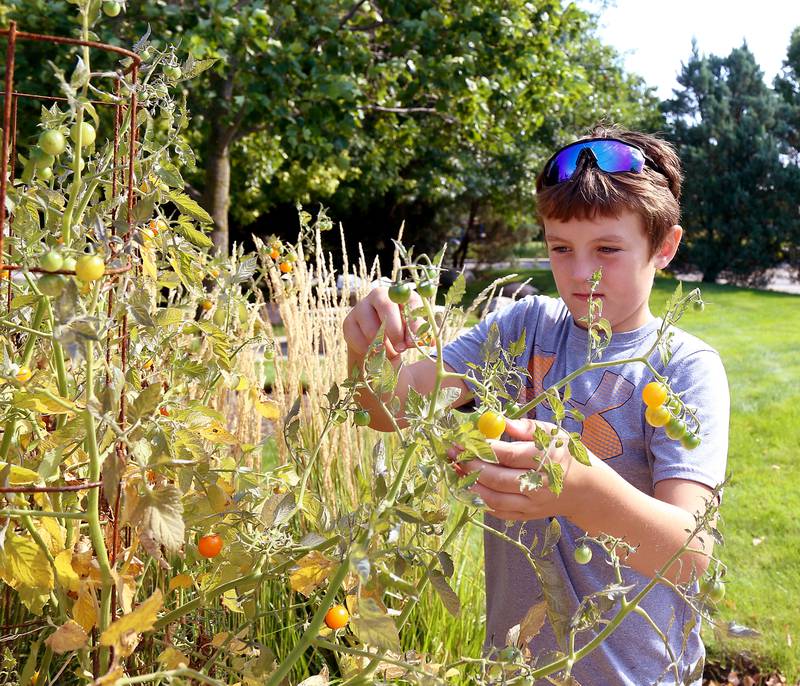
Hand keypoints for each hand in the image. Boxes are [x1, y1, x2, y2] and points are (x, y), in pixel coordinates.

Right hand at [343, 286, 422, 360]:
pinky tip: (374, 354)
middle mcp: (381, 296)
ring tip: (389, 353)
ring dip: (380, 342)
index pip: (410, 301)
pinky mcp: (349, 322)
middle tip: (401, 348)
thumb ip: (421, 337)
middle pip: (387, 306)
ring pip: (370, 322)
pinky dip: (366, 347)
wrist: (379, 351)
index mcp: (402, 297)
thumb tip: (430, 341)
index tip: (415, 341)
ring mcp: (362, 307)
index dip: (413, 322)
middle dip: (395, 330)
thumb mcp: (413, 338)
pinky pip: (355, 334)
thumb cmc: (401, 339)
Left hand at [457, 417, 593, 521]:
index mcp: (545, 459)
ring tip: (457, 469)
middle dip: (470, 466)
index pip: (507, 455)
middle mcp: (538, 484)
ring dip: (471, 485)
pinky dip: (482, 501)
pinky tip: (470, 486)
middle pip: (497, 478)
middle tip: (452, 454)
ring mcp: (533, 504)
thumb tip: (498, 420)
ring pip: (495, 499)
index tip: (462, 439)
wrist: (587, 489)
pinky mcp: (528, 516)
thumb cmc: (565, 454)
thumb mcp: (553, 433)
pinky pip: (499, 512)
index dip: (481, 448)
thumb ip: (525, 427)